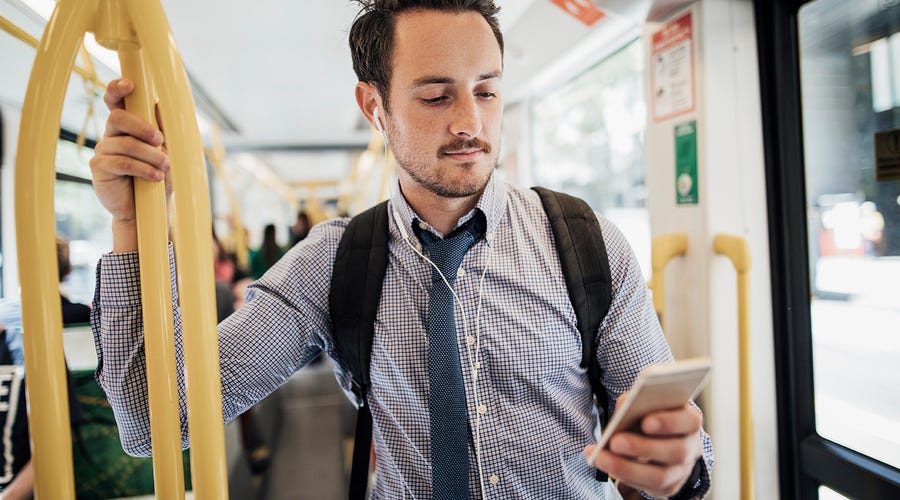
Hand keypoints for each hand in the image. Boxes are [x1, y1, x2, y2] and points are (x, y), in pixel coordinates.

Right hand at [89, 78, 169, 223]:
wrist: (149, 210)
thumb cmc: (158, 177)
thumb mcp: (167, 151)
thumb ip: (162, 128)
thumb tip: (159, 103)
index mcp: (126, 127)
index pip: (115, 101)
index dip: (117, 89)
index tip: (130, 85)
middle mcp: (111, 135)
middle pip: (118, 117)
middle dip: (142, 127)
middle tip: (161, 141)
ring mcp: (103, 150)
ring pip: (124, 142)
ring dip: (150, 155)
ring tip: (164, 168)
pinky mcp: (99, 168)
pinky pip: (120, 162)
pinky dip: (143, 169)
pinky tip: (155, 177)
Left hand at [584, 393, 702, 497]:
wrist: (657, 439)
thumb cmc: (649, 415)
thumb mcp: (644, 404)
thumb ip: (636, 400)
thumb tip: (624, 406)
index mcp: (689, 421)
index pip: (689, 421)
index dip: (669, 422)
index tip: (645, 422)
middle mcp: (690, 447)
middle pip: (677, 451)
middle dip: (643, 447)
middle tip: (615, 441)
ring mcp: (681, 470)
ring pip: (661, 476)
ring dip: (628, 467)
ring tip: (602, 457)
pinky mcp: (667, 486)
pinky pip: (647, 486)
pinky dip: (623, 476)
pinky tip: (604, 464)